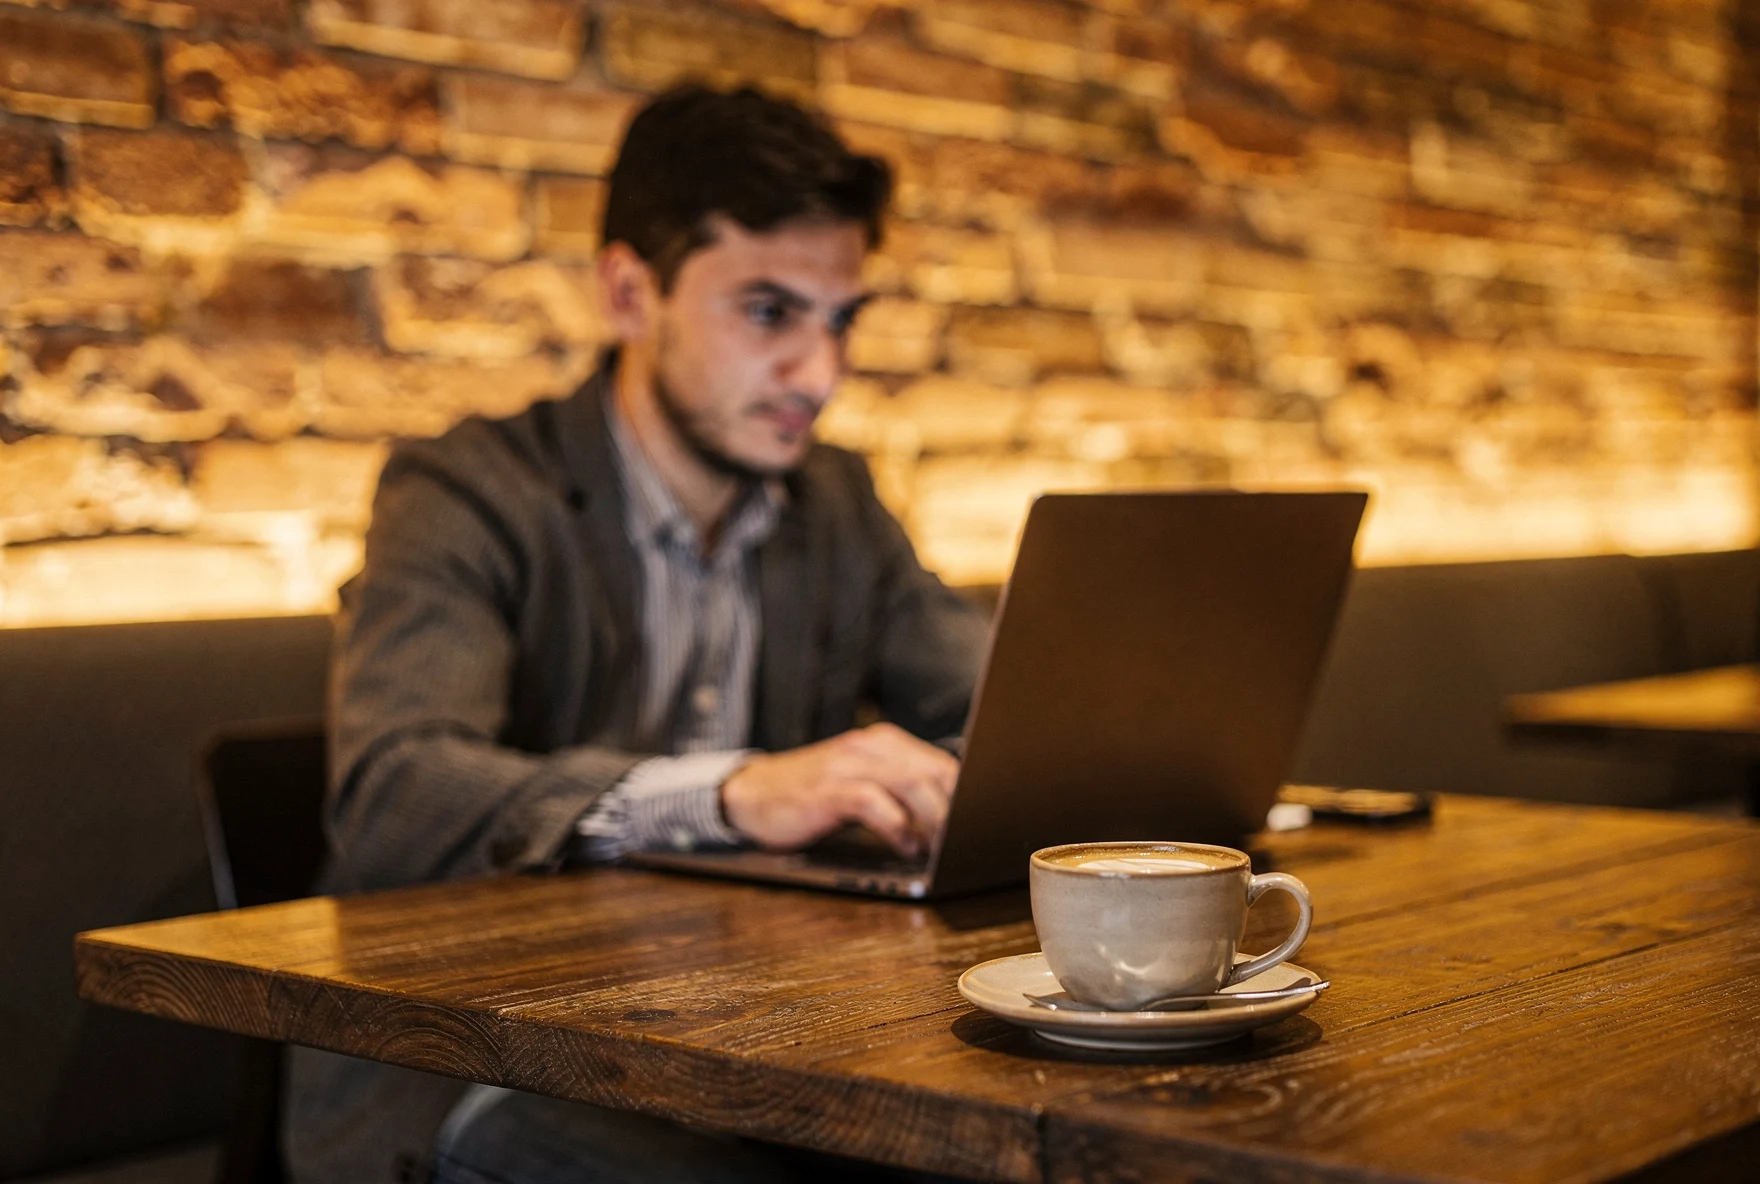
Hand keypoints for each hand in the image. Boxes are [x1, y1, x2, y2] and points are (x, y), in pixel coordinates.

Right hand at [719, 723, 958, 857]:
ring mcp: (849, 765)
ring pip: (912, 783)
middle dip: (958, 808)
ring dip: (934, 819)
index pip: (943, 763)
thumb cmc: (813, 794)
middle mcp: (870, 747)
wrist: (753, 793)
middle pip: (935, 770)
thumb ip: (901, 793)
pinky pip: (875, 802)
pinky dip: (898, 827)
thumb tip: (949, 821)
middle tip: (965, 841)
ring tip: (940, 847)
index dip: (967, 794)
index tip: (981, 823)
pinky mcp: (829, 789)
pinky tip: (905, 847)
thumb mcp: (862, 784)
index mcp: (884, 743)